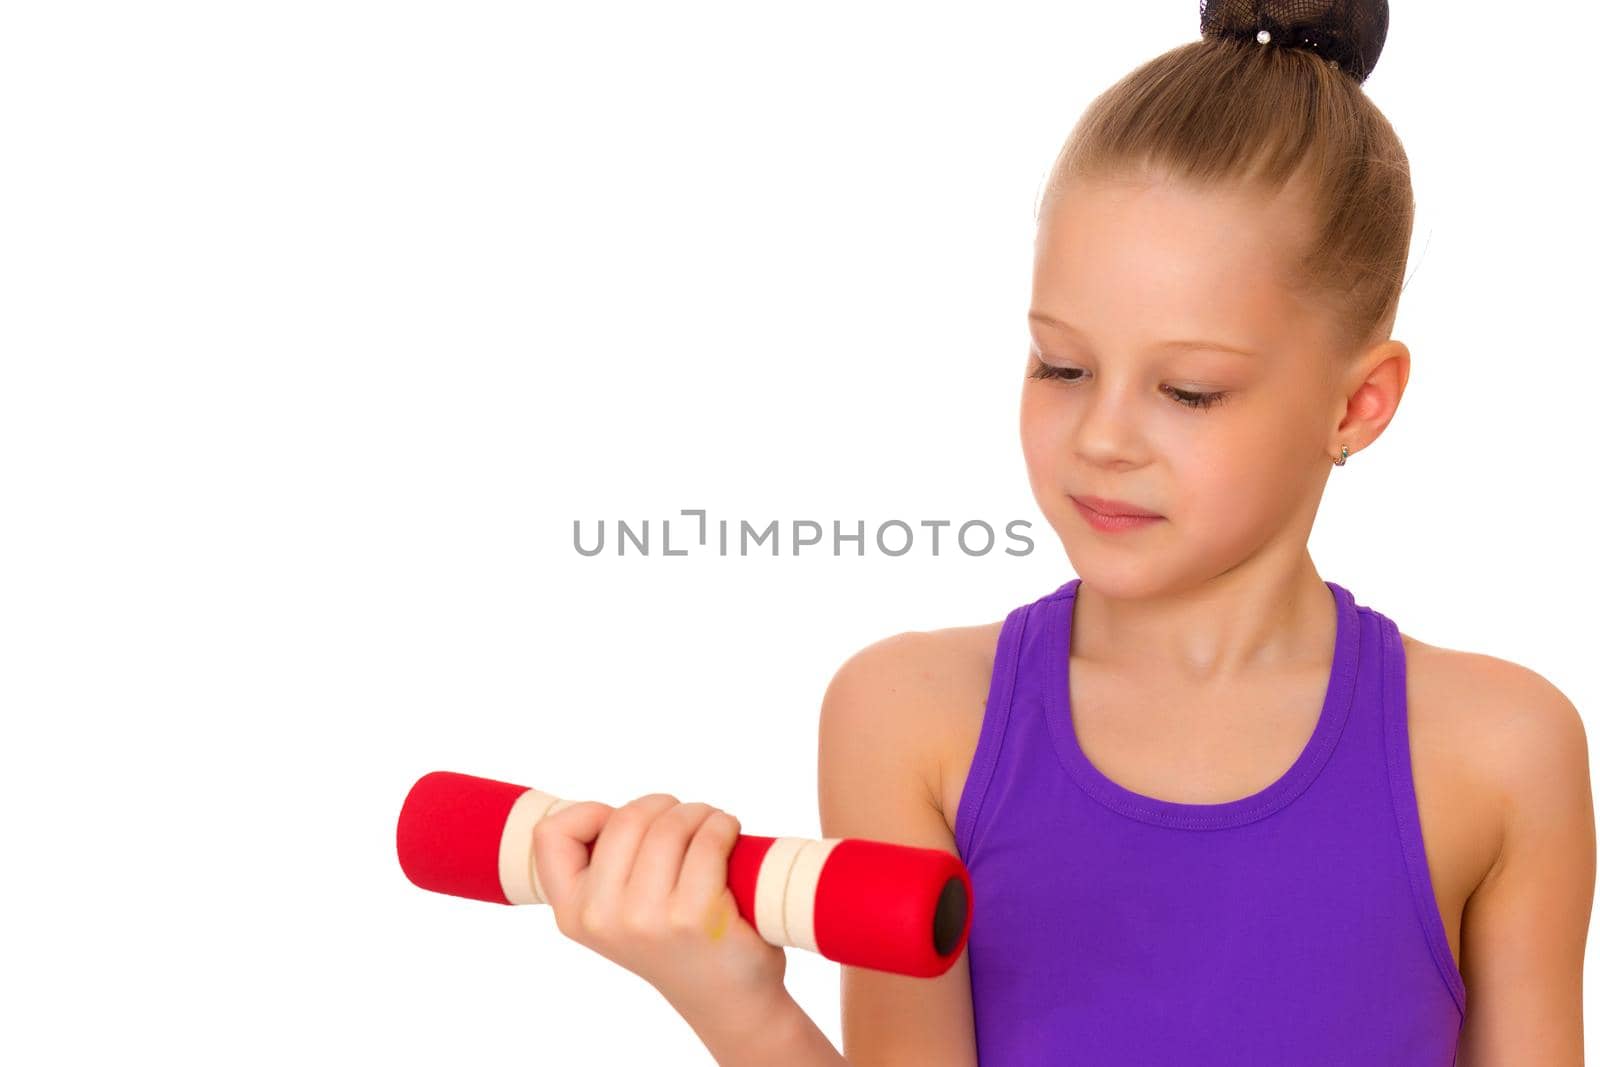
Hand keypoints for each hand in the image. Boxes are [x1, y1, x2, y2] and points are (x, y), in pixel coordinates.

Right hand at [531, 793, 788, 1021]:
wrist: (725, 998)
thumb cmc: (675, 940)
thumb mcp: (616, 913)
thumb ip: (603, 867)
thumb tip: (611, 810)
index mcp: (573, 913)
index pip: (551, 834)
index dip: (590, 814)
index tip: (622, 826)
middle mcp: (602, 918)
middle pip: (627, 817)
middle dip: (663, 806)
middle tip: (687, 821)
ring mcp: (647, 918)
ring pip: (670, 824)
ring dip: (699, 813)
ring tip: (712, 828)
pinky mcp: (696, 915)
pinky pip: (708, 840)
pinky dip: (723, 826)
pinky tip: (729, 835)